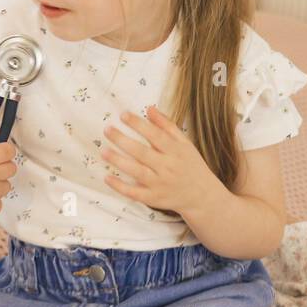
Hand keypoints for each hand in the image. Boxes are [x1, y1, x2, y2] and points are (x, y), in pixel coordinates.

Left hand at [101, 105, 219, 216]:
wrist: (202, 195)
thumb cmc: (191, 165)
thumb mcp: (184, 143)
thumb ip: (167, 125)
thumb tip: (149, 108)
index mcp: (175, 151)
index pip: (155, 135)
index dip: (138, 124)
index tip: (123, 115)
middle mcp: (167, 167)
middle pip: (142, 152)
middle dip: (123, 140)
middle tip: (107, 129)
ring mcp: (160, 184)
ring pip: (137, 172)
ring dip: (119, 161)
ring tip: (103, 151)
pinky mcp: (154, 198)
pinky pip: (135, 193)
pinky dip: (120, 186)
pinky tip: (107, 177)